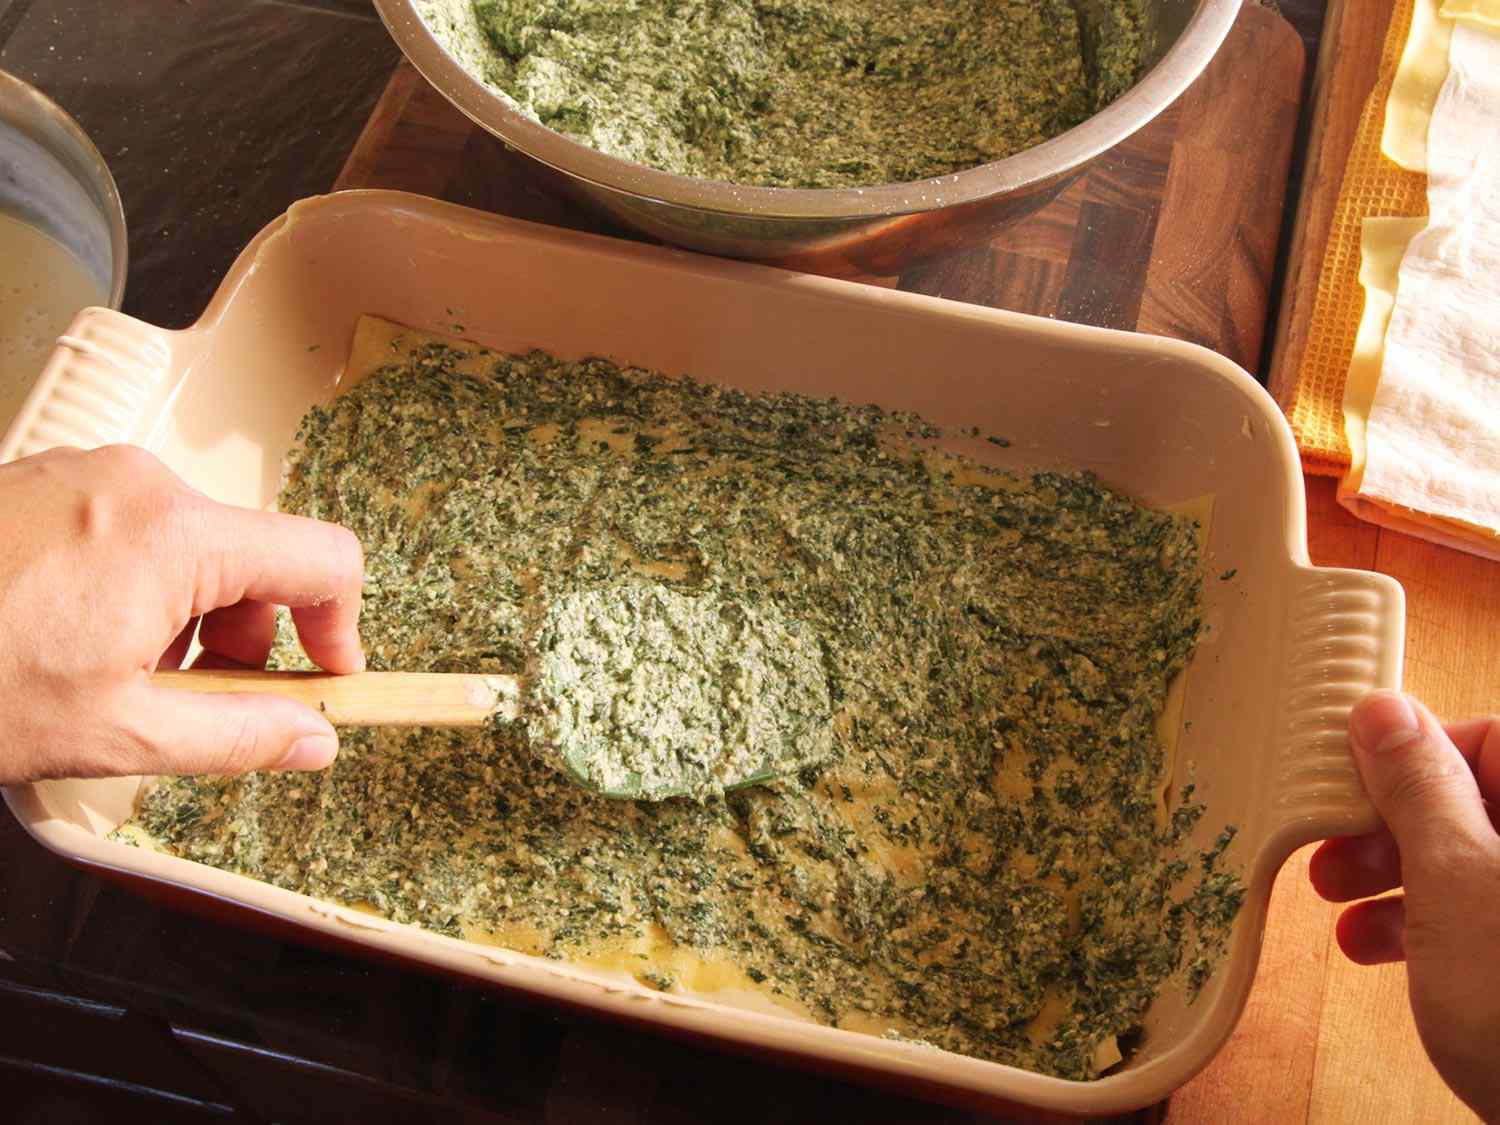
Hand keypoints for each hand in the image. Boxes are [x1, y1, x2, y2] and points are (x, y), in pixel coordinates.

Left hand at [0, 445, 364, 784]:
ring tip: (116, 672)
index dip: (340, 627)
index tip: (323, 678)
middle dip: (248, 633)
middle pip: (255, 553)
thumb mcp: (114, 733)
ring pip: (193, 542)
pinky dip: (137, 585)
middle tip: (195, 695)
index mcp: (176, 535)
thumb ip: (239, 737)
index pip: (323, 559)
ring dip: (187, 613)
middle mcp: (141, 483)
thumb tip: (312, 740)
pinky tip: (75, 636)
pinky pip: (134, 525)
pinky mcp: (47, 478)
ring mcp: (88, 473)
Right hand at [1310, 692, 1499, 1121]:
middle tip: (1331, 853)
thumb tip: (1383, 710)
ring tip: (1335, 912)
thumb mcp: (1455, 879)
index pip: (1491, 738)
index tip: (1350, 783)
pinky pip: (1480, 916)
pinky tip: (1375, 951)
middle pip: (1474, 801)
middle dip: (1390, 826)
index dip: (1413, 755)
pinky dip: (1424, 924)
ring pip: (1469, 861)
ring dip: (1393, 879)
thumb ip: (1419, 787)